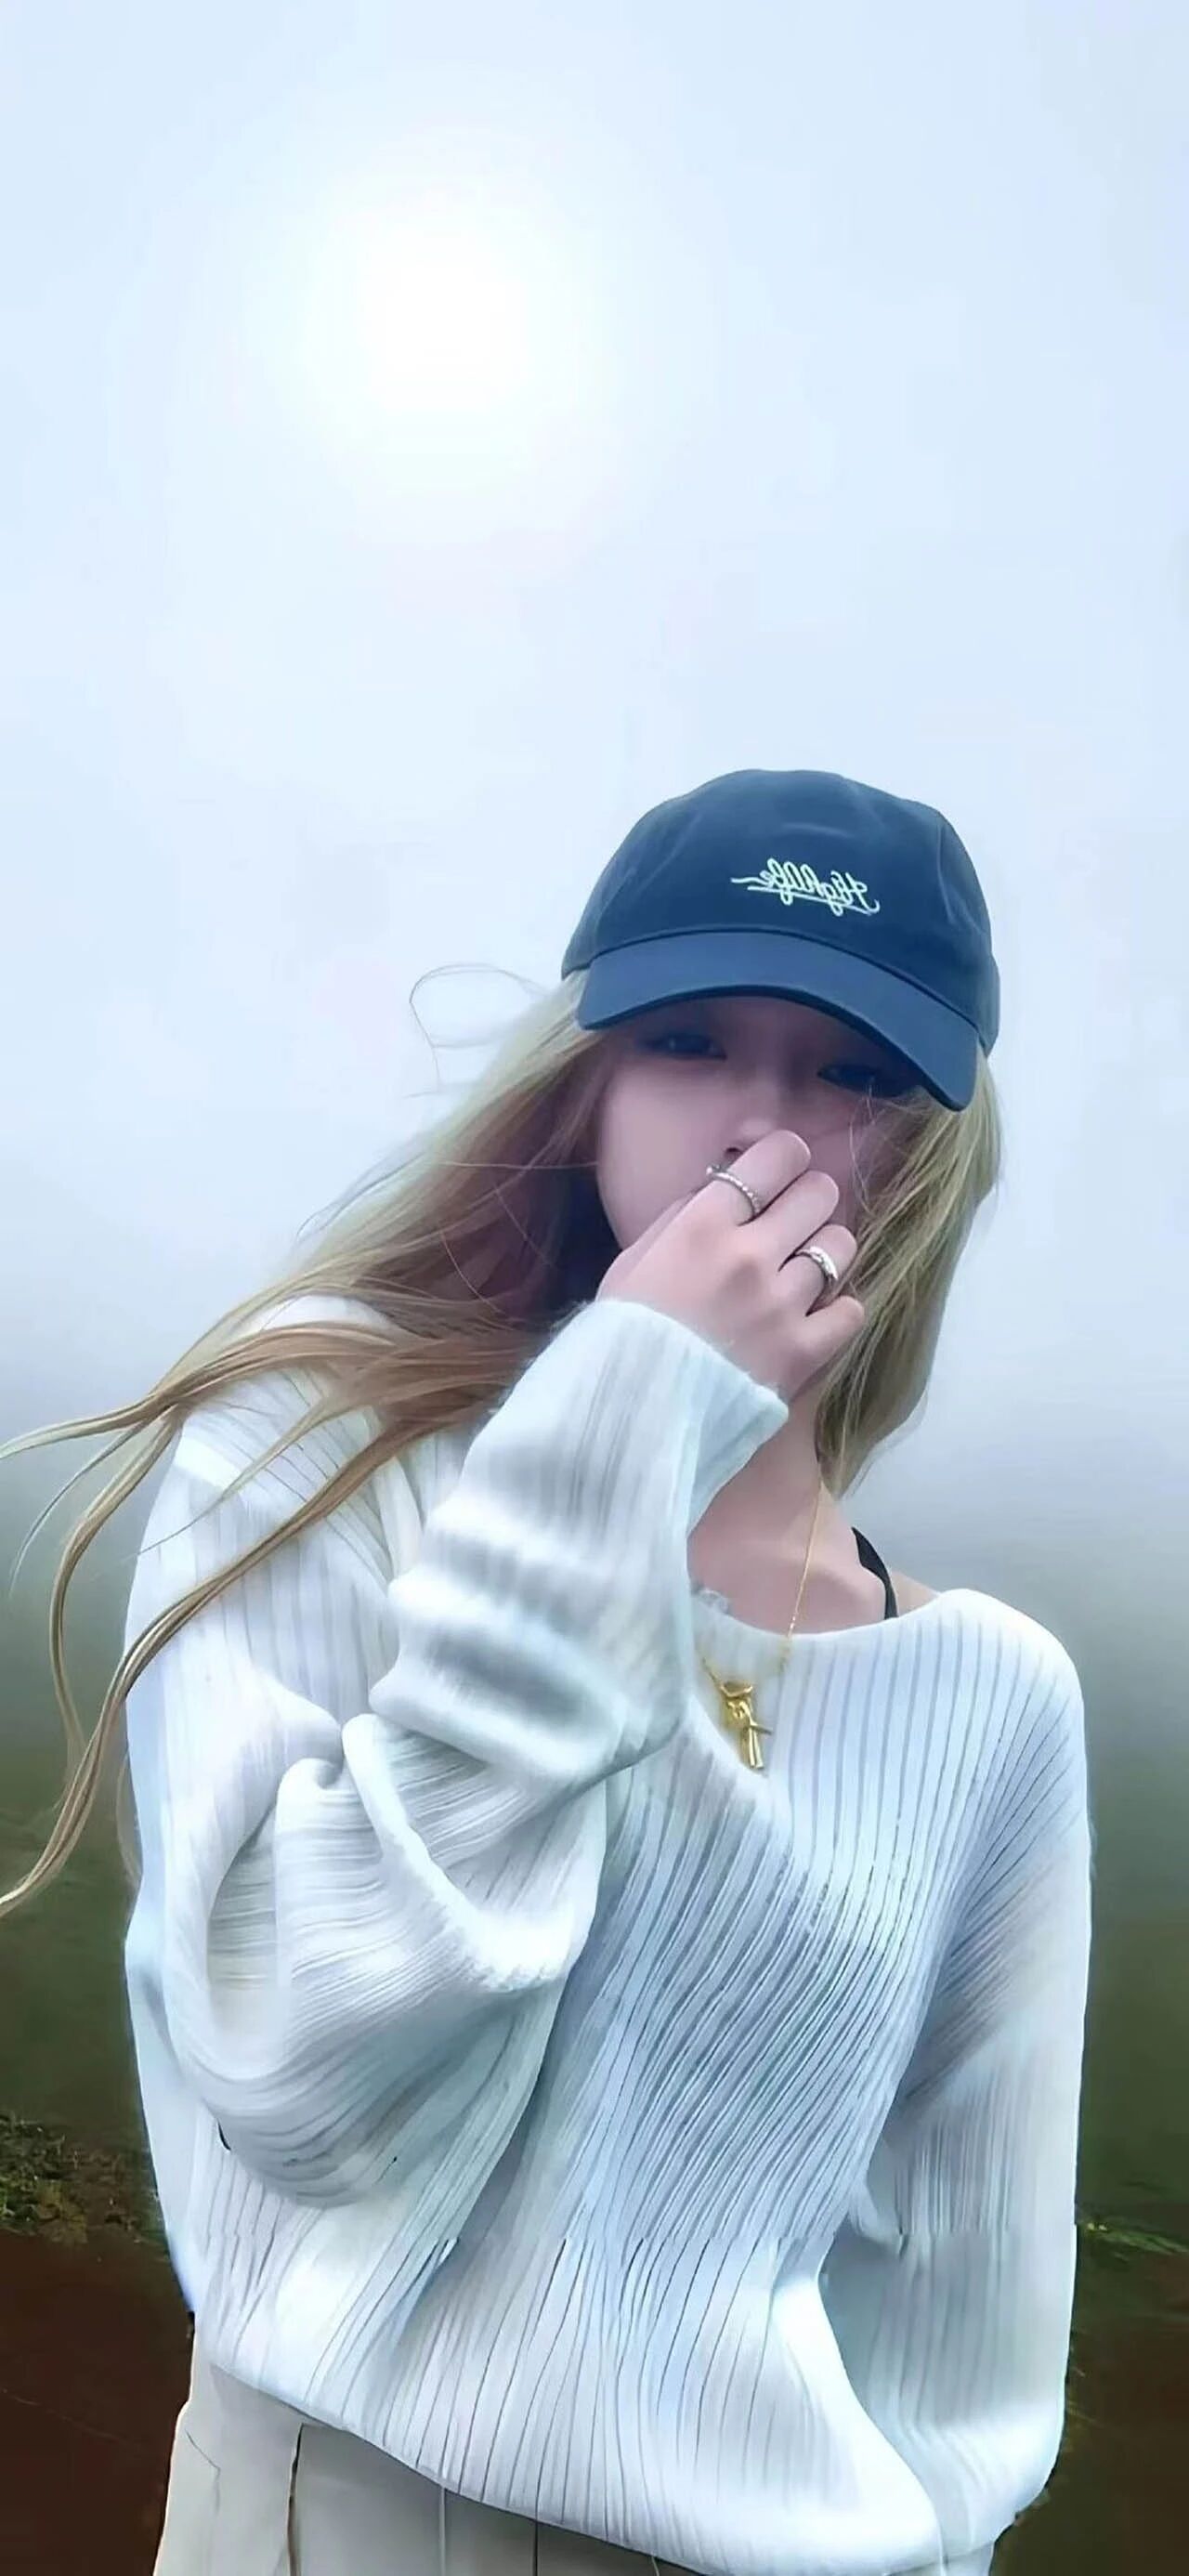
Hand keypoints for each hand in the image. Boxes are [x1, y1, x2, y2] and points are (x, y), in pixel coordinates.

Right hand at [595, 1128, 864, 1405]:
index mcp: (703, 1226)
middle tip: (795, 1220)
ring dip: (824, 1252)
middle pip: (819, 1194)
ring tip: (802, 1272)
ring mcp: (782, 1304)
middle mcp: (749, 1255)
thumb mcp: (634, 1261)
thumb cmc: (622, 1335)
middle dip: (809, 1199)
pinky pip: (850, 1310)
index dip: (786, 1156)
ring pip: (839, 1247)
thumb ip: (681, 1217)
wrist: (630, 1417)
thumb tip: (723, 1185)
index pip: (775, 1158)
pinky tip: (814, 1316)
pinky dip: (837, 1309)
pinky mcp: (803, 1351)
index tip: (782, 1170)